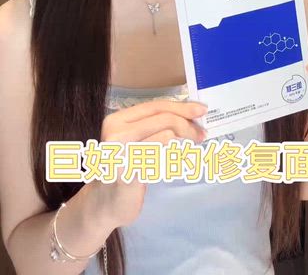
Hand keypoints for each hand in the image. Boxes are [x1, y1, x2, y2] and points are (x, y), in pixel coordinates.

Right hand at [96, 99, 207, 227]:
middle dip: (187, 122)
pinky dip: (176, 155)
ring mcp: (122, 152)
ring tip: (194, 144)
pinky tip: (180, 160)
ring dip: (186, 137)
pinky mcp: (131, 171)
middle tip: (202, 132)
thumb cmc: (123, 170)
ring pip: (166, 133)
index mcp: (117, 120)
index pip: (155, 106)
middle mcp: (116, 132)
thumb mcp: (133, 141)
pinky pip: (163, 156)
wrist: (103, 204)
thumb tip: (187, 114)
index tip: (200, 109)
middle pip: (163, 117)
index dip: (181, 106)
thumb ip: (152, 127)